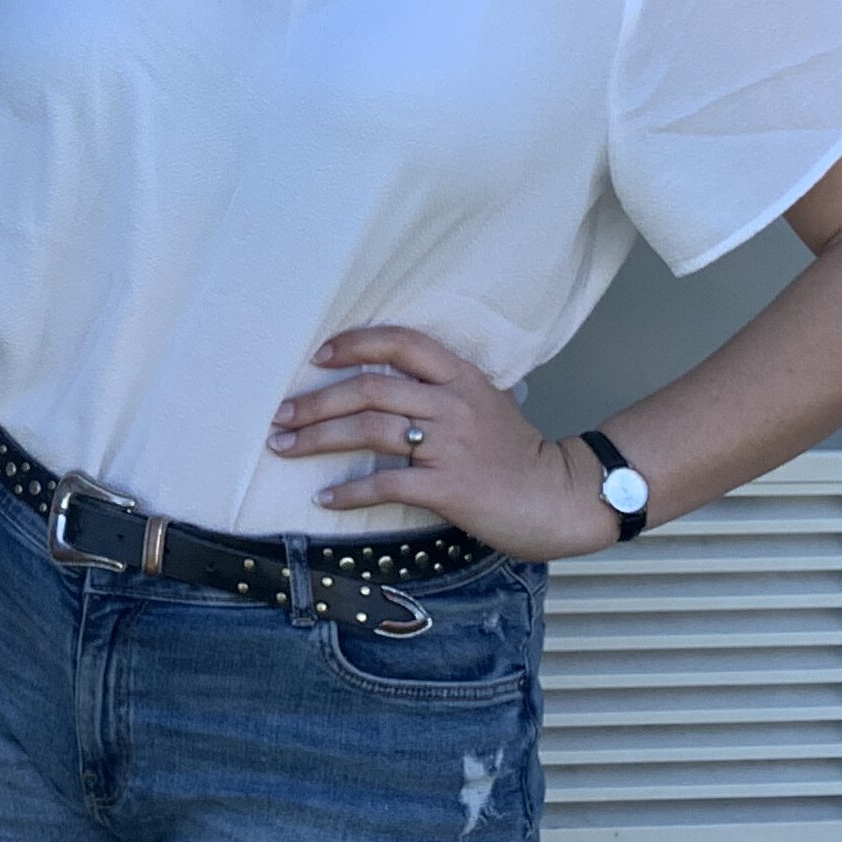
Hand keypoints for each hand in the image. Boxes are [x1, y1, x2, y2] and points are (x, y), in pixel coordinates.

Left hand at [268, 326, 616, 561]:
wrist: (560, 497)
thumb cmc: (519, 454)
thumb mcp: (487, 402)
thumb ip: (444, 389)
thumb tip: (387, 385)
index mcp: (461, 377)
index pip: (401, 343)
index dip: (355, 343)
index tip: (318, 355)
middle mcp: (452, 403)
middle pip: (369, 389)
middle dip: (316, 401)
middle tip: (280, 414)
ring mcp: (450, 444)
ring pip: (369, 430)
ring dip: (318, 438)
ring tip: (284, 447)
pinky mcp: (448, 487)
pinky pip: (386, 483)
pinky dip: (349, 490)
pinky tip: (325, 496)